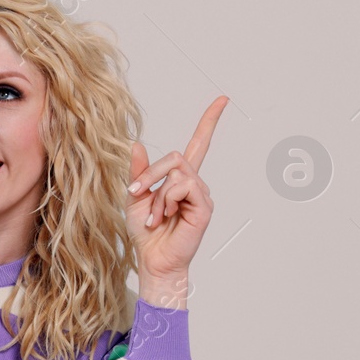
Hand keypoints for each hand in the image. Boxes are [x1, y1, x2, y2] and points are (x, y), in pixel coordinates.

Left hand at [125, 96, 226, 281]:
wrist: (153, 260)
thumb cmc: (146, 233)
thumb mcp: (136, 197)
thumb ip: (139, 171)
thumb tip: (136, 143)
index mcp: (179, 179)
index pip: (198, 145)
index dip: (209, 122)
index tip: (223, 100)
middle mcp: (194, 184)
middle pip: (175, 156)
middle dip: (151, 174)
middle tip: (136, 193)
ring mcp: (202, 194)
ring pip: (177, 173)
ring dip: (157, 194)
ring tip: (156, 216)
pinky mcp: (204, 206)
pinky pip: (184, 187)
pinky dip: (167, 200)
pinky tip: (166, 216)